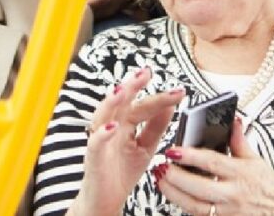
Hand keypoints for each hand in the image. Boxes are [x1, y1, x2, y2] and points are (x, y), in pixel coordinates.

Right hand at [71, 68, 184, 215]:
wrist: (106, 201)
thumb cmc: (122, 172)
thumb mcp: (146, 147)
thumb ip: (156, 126)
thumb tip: (170, 105)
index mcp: (126, 124)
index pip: (143, 106)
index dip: (160, 98)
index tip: (180, 91)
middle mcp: (112, 127)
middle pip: (121, 102)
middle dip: (132, 86)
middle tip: (146, 73)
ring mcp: (101, 141)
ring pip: (103, 116)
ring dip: (113, 102)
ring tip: (125, 90)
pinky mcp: (93, 158)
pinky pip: (94, 144)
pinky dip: (101, 135)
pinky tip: (112, 128)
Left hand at [156, 118, 273, 215]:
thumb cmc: (266, 183)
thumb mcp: (254, 158)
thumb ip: (239, 140)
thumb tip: (233, 120)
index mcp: (240, 173)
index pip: (212, 162)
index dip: (190, 156)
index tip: (173, 150)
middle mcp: (233, 193)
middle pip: (199, 187)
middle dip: (176, 178)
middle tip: (161, 167)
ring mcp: (227, 210)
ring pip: (195, 206)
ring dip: (174, 194)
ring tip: (161, 182)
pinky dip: (184, 206)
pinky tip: (173, 196)